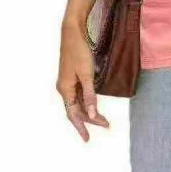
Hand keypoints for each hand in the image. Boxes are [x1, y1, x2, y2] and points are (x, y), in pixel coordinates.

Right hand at [56, 21, 110, 140]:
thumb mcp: (87, 75)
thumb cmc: (79, 52)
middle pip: (76, 109)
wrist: (72, 32)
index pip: (73, 114)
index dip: (81, 127)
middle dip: (90, 118)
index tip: (88, 139)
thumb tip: (92, 114)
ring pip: (77, 102)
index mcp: (65, 89)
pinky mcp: (72, 76)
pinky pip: (78, 94)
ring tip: (102, 118)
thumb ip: (90, 95)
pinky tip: (93, 103)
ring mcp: (67, 82)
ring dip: (89, 110)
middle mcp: (64, 88)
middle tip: (106, 125)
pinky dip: (86, 100)